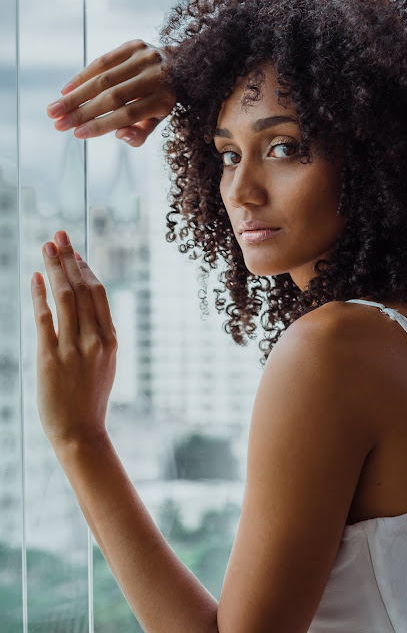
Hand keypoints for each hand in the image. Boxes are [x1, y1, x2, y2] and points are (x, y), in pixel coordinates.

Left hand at [31, 231, 117, 446]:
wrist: (81, 432)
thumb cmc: (92, 398)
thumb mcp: (106, 364)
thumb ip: (102, 335)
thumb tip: (92, 309)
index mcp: (110, 339)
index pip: (98, 293)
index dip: (86, 268)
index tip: (75, 252)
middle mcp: (94, 339)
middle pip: (81, 288)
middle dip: (69, 258)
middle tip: (59, 235)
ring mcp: (73, 348)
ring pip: (64, 297)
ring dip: (55, 268)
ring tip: (47, 246)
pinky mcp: (50, 358)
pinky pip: (44, 319)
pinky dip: (39, 295)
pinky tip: (35, 278)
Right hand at [46, 40, 176, 147]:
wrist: (178, 65)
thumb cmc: (162, 100)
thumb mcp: (157, 121)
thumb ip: (140, 133)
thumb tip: (120, 134)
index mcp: (164, 100)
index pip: (128, 114)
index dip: (101, 124)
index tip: (77, 134)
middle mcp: (156, 76)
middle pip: (113, 96)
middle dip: (82, 111)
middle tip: (58, 123)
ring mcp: (144, 57)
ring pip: (104, 78)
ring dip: (76, 95)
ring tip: (54, 110)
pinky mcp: (134, 45)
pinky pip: (103, 60)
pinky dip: (83, 76)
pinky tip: (66, 91)